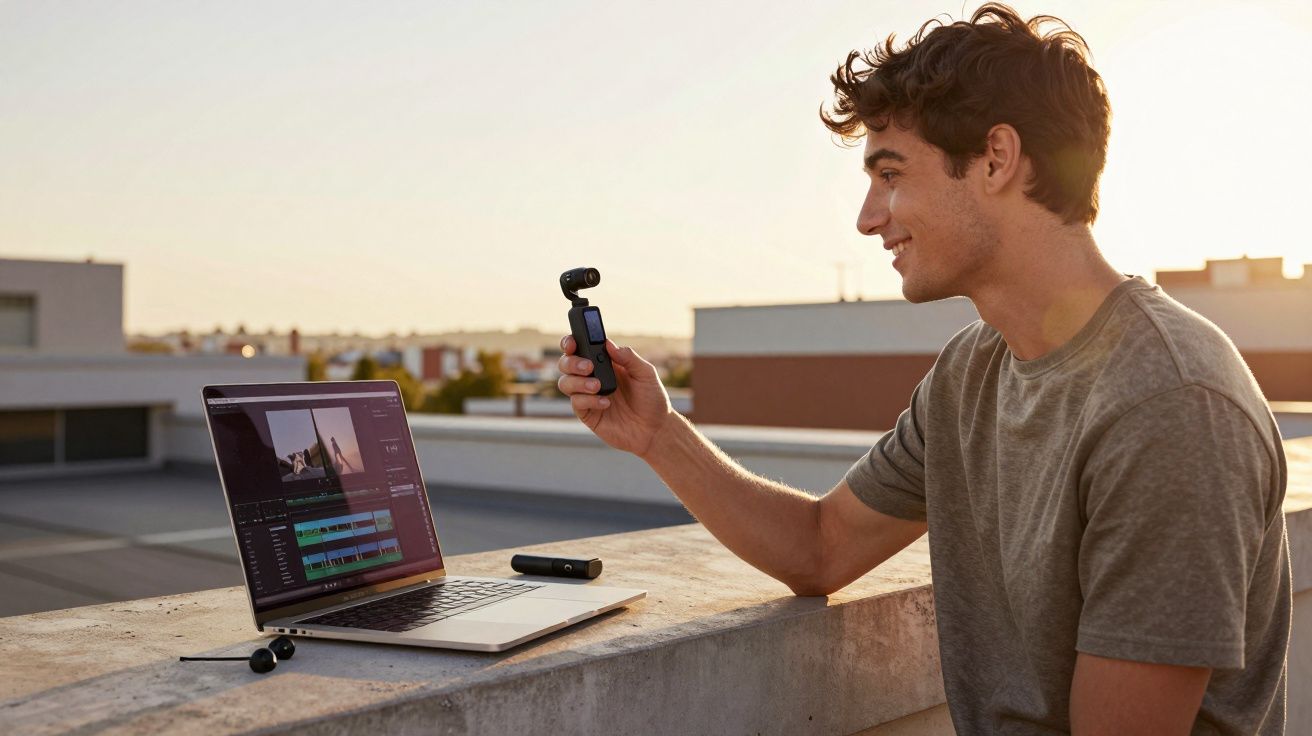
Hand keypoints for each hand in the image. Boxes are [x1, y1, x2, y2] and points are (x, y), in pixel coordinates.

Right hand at [557, 336, 672, 456]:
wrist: (655, 429)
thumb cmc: (652, 399)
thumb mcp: (646, 374)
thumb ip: (628, 357)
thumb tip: (609, 344)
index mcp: (605, 363)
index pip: (581, 348)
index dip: (570, 342)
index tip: (572, 343)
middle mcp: (593, 377)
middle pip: (566, 364)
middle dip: (572, 362)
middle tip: (588, 367)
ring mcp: (588, 396)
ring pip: (565, 383)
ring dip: (578, 382)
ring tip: (597, 386)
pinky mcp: (587, 414)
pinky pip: (576, 403)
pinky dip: (588, 400)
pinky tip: (605, 403)